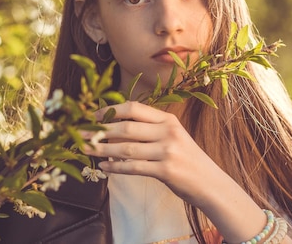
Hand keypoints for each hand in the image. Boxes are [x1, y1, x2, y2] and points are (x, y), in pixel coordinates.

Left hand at [83, 101, 225, 206]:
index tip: (93, 115)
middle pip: (127, 127)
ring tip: (87, 150)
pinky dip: (115, 168)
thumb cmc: (187, 160)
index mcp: (168, 119)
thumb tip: (115, 127)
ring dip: (103, 150)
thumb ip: (151, 129)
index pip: (134, 107)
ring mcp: (168, 151)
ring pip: (126, 148)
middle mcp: (168, 132)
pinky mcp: (166, 170)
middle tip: (81, 133)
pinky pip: (134, 168)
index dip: (111, 110)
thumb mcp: (173, 136)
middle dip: (100, 130)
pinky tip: (103, 167)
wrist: (210, 183)